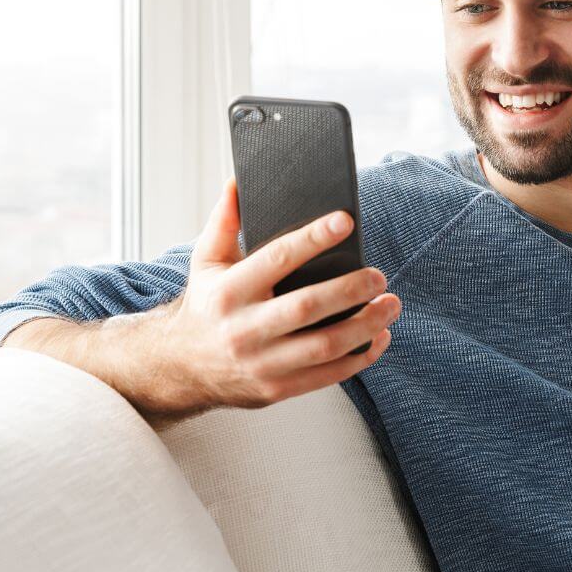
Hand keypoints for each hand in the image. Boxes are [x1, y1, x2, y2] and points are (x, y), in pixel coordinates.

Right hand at [162, 176, 399, 412]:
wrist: (180, 368)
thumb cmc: (206, 305)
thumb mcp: (206, 262)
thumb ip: (224, 221)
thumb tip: (238, 181)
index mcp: (228, 291)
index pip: (277, 258)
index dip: (314, 238)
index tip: (345, 221)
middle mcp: (243, 328)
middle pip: (307, 307)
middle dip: (350, 289)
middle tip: (379, 276)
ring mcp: (260, 363)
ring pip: (324, 346)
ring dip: (365, 325)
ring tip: (391, 305)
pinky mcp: (275, 390)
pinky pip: (327, 375)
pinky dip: (360, 357)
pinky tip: (379, 337)